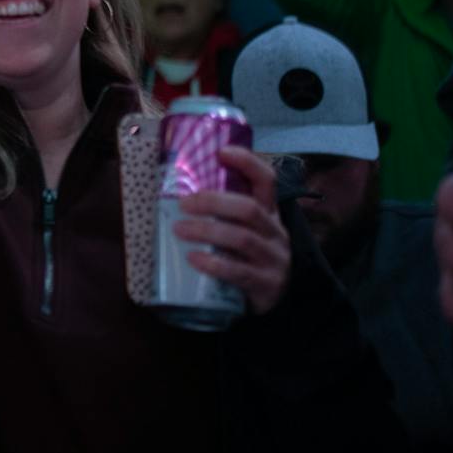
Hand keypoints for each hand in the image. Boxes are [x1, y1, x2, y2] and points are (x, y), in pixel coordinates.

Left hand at [174, 146, 290, 314]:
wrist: (277, 300)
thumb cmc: (250, 258)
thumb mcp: (245, 231)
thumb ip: (224, 213)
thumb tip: (176, 192)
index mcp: (270, 214)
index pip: (266, 180)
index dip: (247, 163)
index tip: (220, 152)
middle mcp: (276, 233)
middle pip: (249, 208)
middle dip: (213, 202)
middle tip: (183, 203)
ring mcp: (274, 260)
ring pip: (242, 238)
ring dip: (207, 231)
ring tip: (179, 229)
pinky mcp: (266, 285)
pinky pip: (239, 272)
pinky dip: (213, 264)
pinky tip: (193, 259)